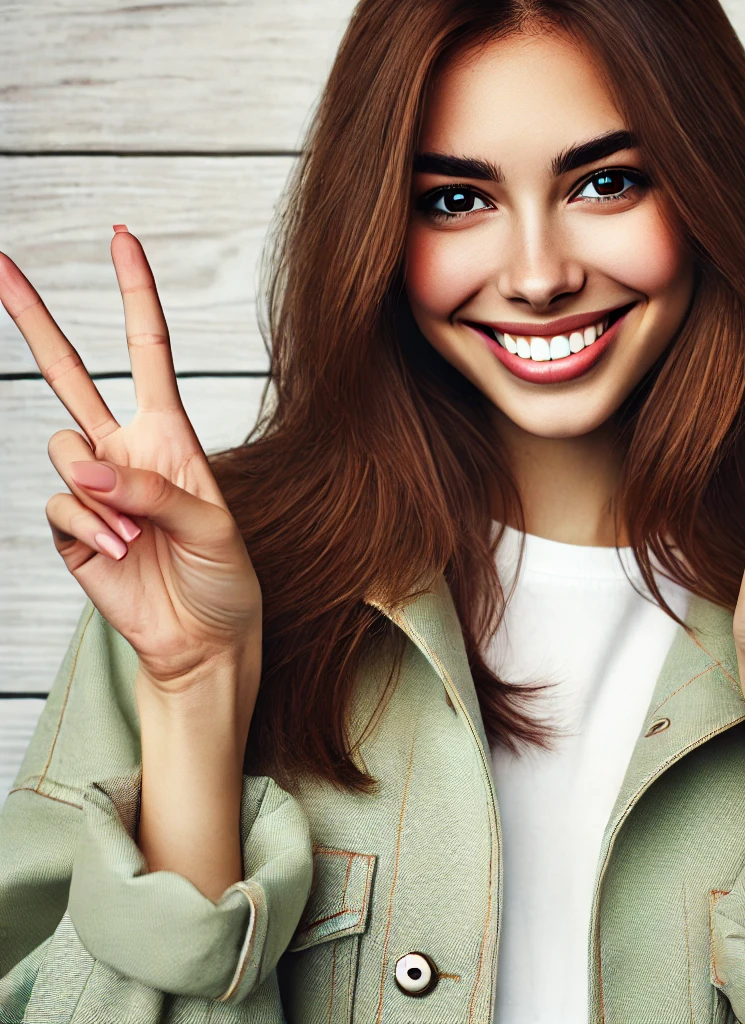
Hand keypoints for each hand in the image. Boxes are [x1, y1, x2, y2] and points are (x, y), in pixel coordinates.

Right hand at [0, 227, 262, 697]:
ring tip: (140, 533)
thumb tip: (82, 466)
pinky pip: (61, 506)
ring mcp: (93, 489)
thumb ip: (151, 488)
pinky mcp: (71, 528)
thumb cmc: (224, 574)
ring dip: (102, 494)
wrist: (204, 635)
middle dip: (35, 321)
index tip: (123, 240)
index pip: (147, 351)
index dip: (135, 295)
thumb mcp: (212, 524)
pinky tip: (120, 549)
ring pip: (64, 451)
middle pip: (69, 374)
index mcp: (168, 436)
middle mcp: (124, 452)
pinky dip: (90, 526)